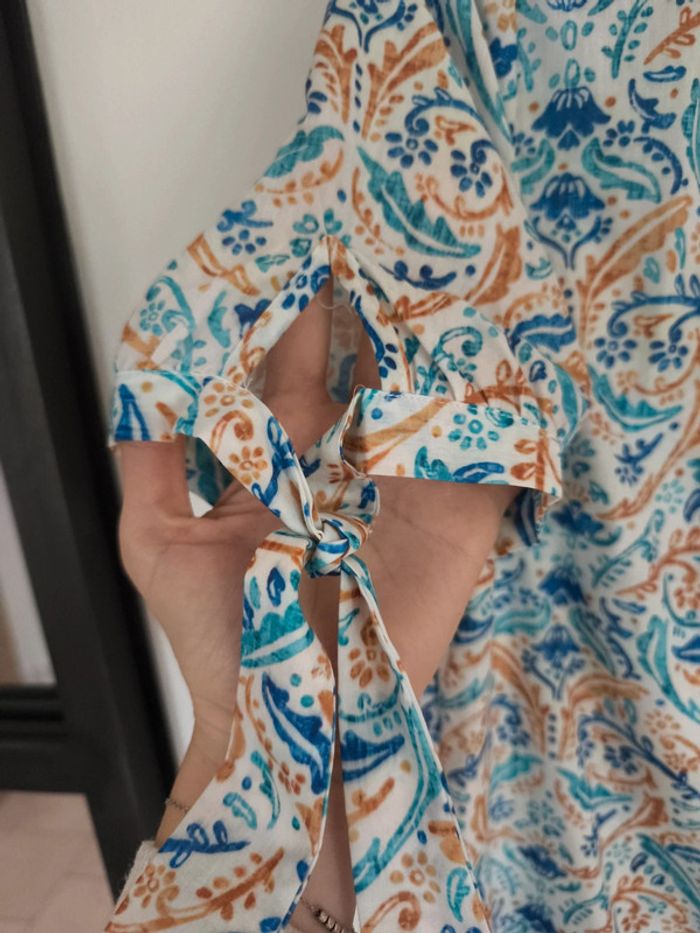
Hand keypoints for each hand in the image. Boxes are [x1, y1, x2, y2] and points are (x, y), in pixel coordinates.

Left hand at [115, 273, 514, 925]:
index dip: (291, 307)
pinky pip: (481, 448)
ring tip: (434, 264)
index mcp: (280, 453)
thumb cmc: (222, 638)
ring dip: (432, 332)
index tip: (295, 242)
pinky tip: (488, 346)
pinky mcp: (459, 518)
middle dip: (369, 298)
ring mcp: (404, 482)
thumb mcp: (157, 539)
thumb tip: (143, 380)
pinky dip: (490, 400)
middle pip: (364, 360)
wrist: (289, 722)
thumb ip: (149, 456)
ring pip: (424, 388)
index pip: (288, 361)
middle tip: (376, 227)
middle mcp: (345, 455)